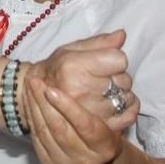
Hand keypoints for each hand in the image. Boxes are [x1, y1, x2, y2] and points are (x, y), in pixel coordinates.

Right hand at [25, 30, 139, 132]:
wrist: (36, 97)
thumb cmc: (55, 70)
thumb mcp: (70, 50)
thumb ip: (98, 43)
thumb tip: (122, 35)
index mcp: (74, 68)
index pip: (119, 60)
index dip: (114, 59)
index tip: (103, 63)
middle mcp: (82, 91)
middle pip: (124, 79)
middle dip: (117, 76)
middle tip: (101, 78)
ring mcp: (90, 112)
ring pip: (127, 98)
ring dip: (121, 94)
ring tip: (103, 92)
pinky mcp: (98, 128)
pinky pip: (128, 116)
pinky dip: (127, 109)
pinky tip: (113, 104)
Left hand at [25, 77, 124, 163]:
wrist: (94, 153)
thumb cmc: (103, 124)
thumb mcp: (111, 111)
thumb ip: (105, 89)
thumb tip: (114, 47)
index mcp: (106, 146)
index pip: (86, 125)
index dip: (68, 107)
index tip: (52, 89)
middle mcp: (87, 160)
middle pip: (60, 128)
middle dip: (44, 102)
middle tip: (35, 81)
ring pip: (45, 132)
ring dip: (34, 106)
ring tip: (30, 86)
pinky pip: (36, 137)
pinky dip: (30, 116)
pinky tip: (28, 100)